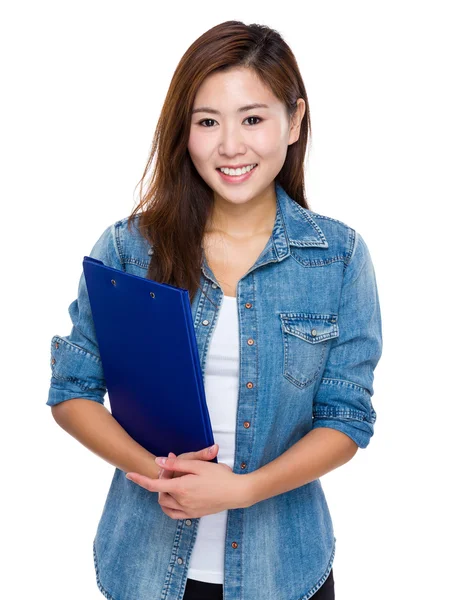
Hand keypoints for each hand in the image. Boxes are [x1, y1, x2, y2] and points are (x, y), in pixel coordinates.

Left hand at [126, 449, 247, 518]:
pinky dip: (170, 505)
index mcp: (182, 487)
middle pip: (160, 493)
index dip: (140, 479)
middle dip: (161, 480)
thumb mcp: (198, 464)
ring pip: (165, 504)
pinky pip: (174, 513)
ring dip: (164, 493)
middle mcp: (182, 501)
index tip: (129, 475)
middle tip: (172, 467)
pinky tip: (176, 496)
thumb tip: (159, 461)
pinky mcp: (194, 515)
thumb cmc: (220, 476)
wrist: (237, 492)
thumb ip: (177, 463)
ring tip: (174, 480)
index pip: (154, 484)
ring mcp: (188, 510)